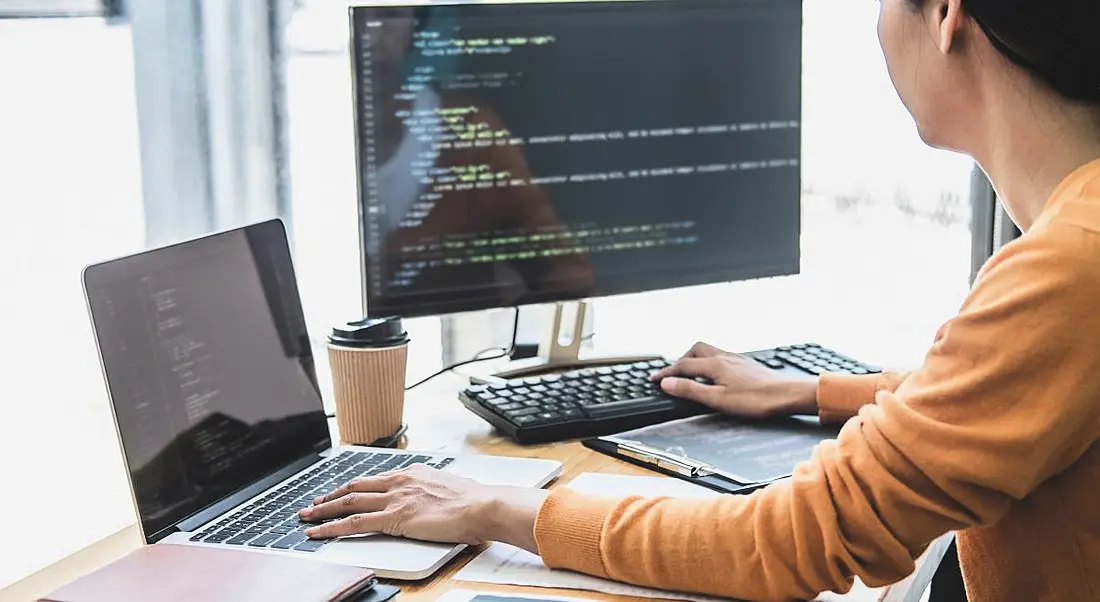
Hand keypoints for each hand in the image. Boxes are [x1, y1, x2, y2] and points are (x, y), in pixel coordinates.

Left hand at [298, 464, 547, 550]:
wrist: (483, 505)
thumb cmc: (474, 500)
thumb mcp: (449, 487)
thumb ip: (434, 490)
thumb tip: (434, 497)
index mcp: (413, 473)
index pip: (375, 479)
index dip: (354, 486)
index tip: (343, 491)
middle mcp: (399, 481)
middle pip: (355, 486)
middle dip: (331, 495)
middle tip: (315, 501)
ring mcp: (395, 499)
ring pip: (349, 501)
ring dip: (324, 509)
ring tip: (307, 516)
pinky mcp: (394, 518)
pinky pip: (355, 522)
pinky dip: (332, 527)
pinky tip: (318, 532)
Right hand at [651, 342, 817, 418]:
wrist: (787, 394)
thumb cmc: (757, 399)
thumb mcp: (718, 400)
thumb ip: (691, 390)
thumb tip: (668, 382)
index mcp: (715, 365)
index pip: (683, 366)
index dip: (666, 372)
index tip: (654, 378)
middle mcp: (724, 357)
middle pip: (695, 351)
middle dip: (681, 359)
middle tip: (672, 372)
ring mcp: (737, 359)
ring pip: (709, 351)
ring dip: (696, 359)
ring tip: (691, 371)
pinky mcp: (746, 364)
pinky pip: (721, 356)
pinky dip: (711, 362)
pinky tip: (717, 373)